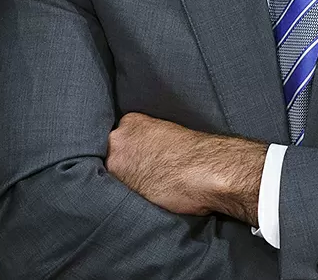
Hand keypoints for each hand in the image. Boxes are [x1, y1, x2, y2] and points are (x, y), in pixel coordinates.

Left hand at [106, 112, 264, 224]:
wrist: (206, 170)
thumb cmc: (197, 155)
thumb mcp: (169, 135)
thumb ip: (149, 141)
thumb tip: (145, 157)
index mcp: (131, 120)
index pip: (119, 138)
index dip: (130, 153)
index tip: (142, 161)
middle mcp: (117, 137)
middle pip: (110, 154)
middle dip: (124, 165)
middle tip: (144, 175)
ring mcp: (115, 161)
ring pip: (111, 174)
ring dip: (124, 181)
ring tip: (147, 188)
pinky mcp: (118, 185)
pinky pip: (115, 193)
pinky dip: (127, 196)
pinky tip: (146, 196)